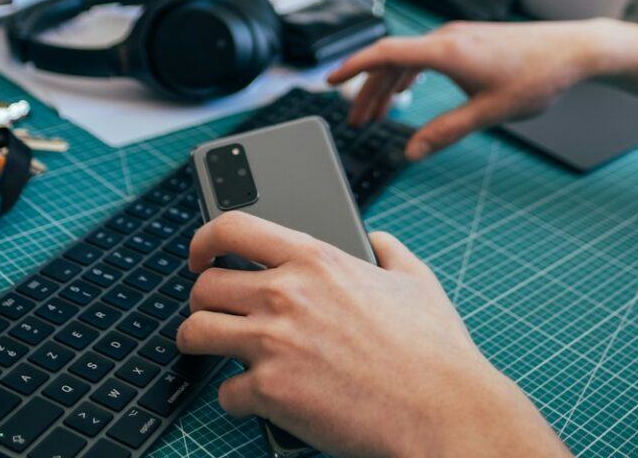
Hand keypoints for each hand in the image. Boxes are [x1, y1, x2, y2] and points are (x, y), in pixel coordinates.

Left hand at [179, 211, 567, 457]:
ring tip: (215, 350)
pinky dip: (237, 399)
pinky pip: (225, 394)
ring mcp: (273, 342)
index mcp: (314, 257)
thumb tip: (378, 238)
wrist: (442, 410)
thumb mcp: (415, 278)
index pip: (232, 227)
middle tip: (216, 313)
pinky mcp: (271, 392)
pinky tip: (258, 399)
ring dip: (201, 343)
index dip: (204, 238)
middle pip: (204, 286)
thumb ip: (389, 249)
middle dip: (203, 301)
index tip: (200, 254)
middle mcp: (285, 292)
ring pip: (196, 333)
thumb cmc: (433, 348)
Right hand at [328, 19, 615, 159]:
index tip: (329, 81)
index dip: (352, 67)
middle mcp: (446, 38)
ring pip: (408, 60)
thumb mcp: (489, 112)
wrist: (573, 50)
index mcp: (445, 51)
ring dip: (388, 87)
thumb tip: (412, 152)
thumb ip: (446, 132)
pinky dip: (407, 76)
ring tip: (376, 116)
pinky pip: (424, 56)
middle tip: (355, 124)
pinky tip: (405, 94)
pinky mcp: (467, 41)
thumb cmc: (537, 77)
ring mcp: (456, 37)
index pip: (385, 54)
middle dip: (368, 92)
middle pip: (391, 61)